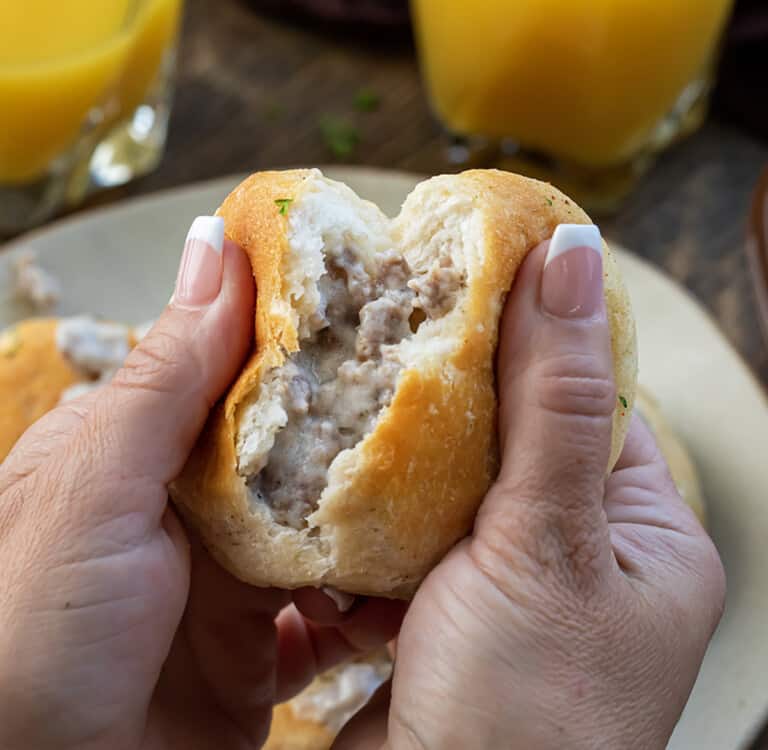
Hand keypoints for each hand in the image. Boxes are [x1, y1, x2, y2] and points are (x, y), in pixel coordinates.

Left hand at [0, 218, 403, 749]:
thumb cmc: (33, 631)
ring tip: (445, 476)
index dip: (303, 330)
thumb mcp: (94, 487)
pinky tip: (408, 582)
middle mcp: (192, 502)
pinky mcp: (266, 642)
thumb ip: (166, 378)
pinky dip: (374, 597)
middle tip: (439, 381)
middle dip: (358, 417)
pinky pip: (338, 606)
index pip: (236, 364)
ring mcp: (233, 574)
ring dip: (378, 510)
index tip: (379, 296)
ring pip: (326, 519)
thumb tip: (217, 246)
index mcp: (143, 444)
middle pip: (294, 440)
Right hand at [336, 233, 725, 748]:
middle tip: (383, 352)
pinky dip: (368, 536)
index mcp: (640, 534)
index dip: (527, 342)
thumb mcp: (547, 537)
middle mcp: (579, 559)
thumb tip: (570, 256)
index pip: (588, 399)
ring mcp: (505, 590)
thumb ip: (553, 398)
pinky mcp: (439, 616)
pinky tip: (335, 528)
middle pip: (508, 442)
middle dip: (444, 409)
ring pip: (444, 491)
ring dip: (394, 475)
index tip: (460, 291)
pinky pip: (403, 544)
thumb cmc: (527, 713)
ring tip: (347, 432)